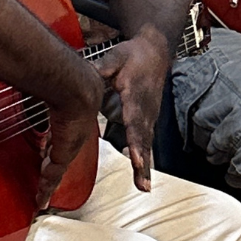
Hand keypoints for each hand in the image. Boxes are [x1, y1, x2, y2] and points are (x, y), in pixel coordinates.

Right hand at [34, 64, 102, 209]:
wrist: (78, 89)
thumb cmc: (74, 83)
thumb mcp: (64, 84)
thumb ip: (54, 83)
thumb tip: (43, 69)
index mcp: (74, 122)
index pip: (62, 140)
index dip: (54, 149)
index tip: (47, 154)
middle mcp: (73, 138)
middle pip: (58, 159)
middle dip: (49, 171)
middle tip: (44, 182)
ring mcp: (69, 147)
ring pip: (54, 172)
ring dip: (47, 185)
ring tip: (42, 196)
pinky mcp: (63, 155)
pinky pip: (51, 178)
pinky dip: (45, 191)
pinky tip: (41, 200)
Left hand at [91, 28, 169, 191]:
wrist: (156, 53)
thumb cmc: (133, 56)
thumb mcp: (116, 57)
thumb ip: (101, 69)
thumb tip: (84, 75)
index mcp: (136, 95)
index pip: (136, 121)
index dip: (135, 140)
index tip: (135, 156)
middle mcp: (146, 110)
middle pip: (143, 139)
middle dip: (143, 162)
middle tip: (142, 183)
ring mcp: (149, 117)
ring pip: (146, 145)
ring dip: (145, 167)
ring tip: (143, 186)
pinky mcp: (148, 122)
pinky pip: (145, 143)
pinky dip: (144, 162)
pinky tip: (142, 179)